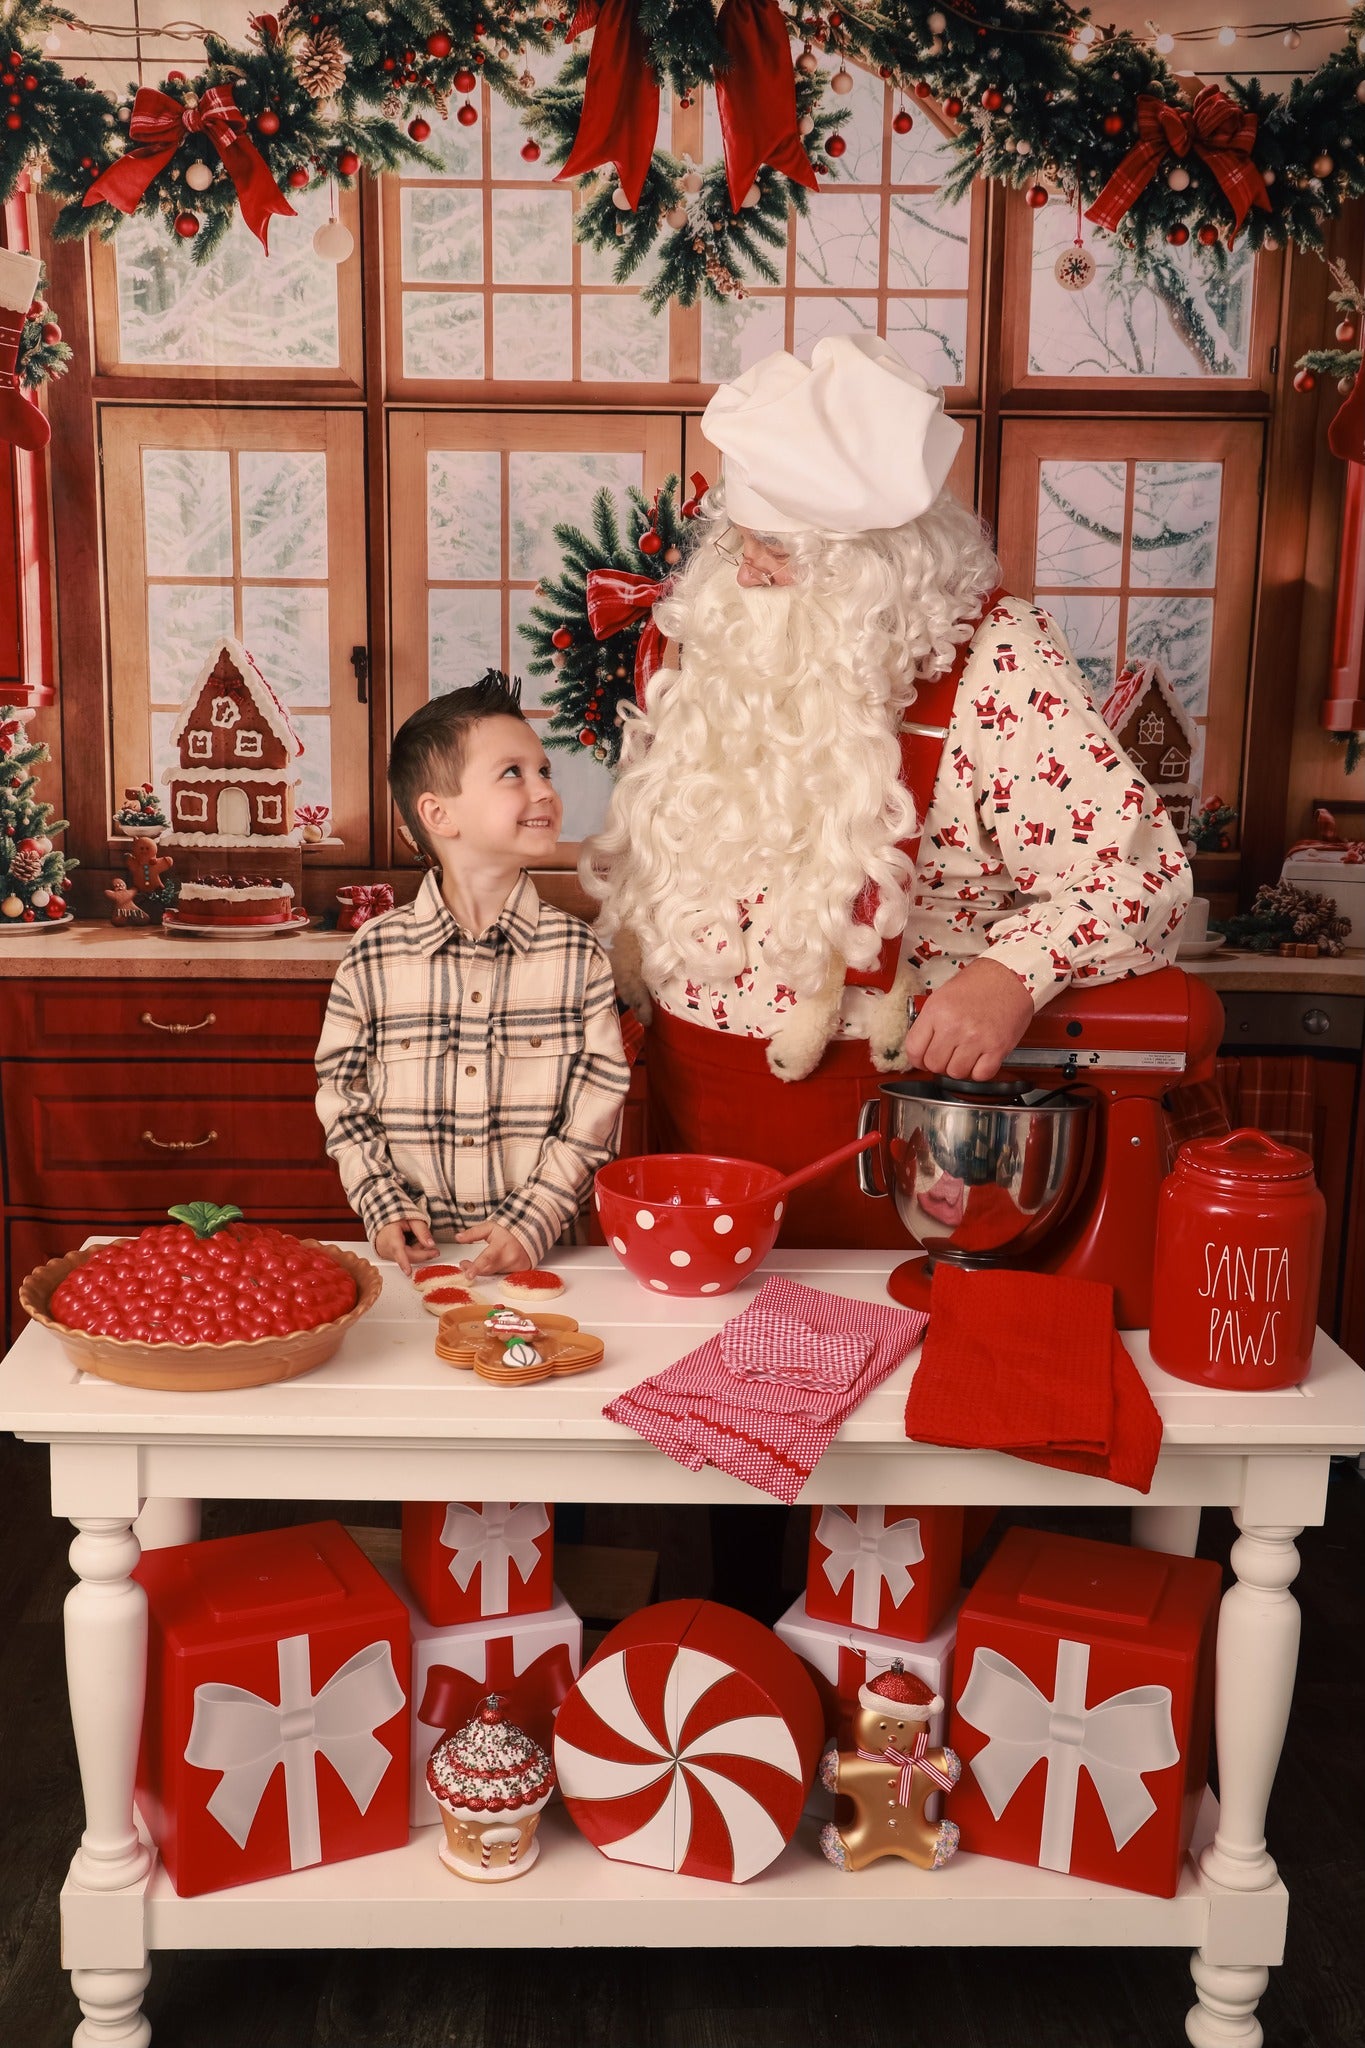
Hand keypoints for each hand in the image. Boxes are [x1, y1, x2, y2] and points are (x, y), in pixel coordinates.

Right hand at [373, 1216, 436, 1276]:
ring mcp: (387, 1254)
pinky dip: (411, 1253)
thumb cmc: (396, 1218)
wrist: (383, 1219)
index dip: (404, 1262)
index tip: (408, 1272)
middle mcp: (387, 1248)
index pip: (398, 1250)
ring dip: (417, 1252)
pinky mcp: (389, 1257)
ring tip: (420, 1241)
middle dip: (423, 1254)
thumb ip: (422, 1231)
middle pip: (407, 1256)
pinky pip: (403, 1258)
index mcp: (391, 1236)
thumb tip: (431, 1245)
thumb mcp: (412, 1219)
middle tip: (435, 1251)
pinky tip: (413, 1245)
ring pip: (406, 1258)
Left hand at [455, 1219, 533, 1282]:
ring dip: (485, 1268)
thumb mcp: (490, 1227)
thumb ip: (473, 1233)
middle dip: (473, 1268)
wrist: (529, 1233)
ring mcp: (516, 1266)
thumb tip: (458, 1237)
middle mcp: (510, 1258)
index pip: (487, 1258)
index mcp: (501, 1245)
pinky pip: (502, 1274)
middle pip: (487, 1269)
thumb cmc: (509, 1231)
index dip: (476, 1267)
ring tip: (482, 1260)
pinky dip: (496, 1270)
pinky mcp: (520, 1271)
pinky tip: (496, 1263)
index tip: (468, 1273)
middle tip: (465, 1264)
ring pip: (494, 1273)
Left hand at [902, 955, 1035, 1081]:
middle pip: (934, 1064)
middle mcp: (954, 1026)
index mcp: (937, 1011)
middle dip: (938, 1063)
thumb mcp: (943, 995)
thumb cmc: (979, 983)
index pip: (913, 1049)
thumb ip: (930, 1021)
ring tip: (965, 1054)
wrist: (1011, 976)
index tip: (923, 1059)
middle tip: (947, 1055)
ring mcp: (976, 1039)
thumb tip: (922, 1046)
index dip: (917, 1059)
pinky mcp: (997, 1048)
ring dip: (959, 1068)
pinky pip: (980, 1075)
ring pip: (956, 1073)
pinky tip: (980, 1059)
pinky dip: (979, 1071)